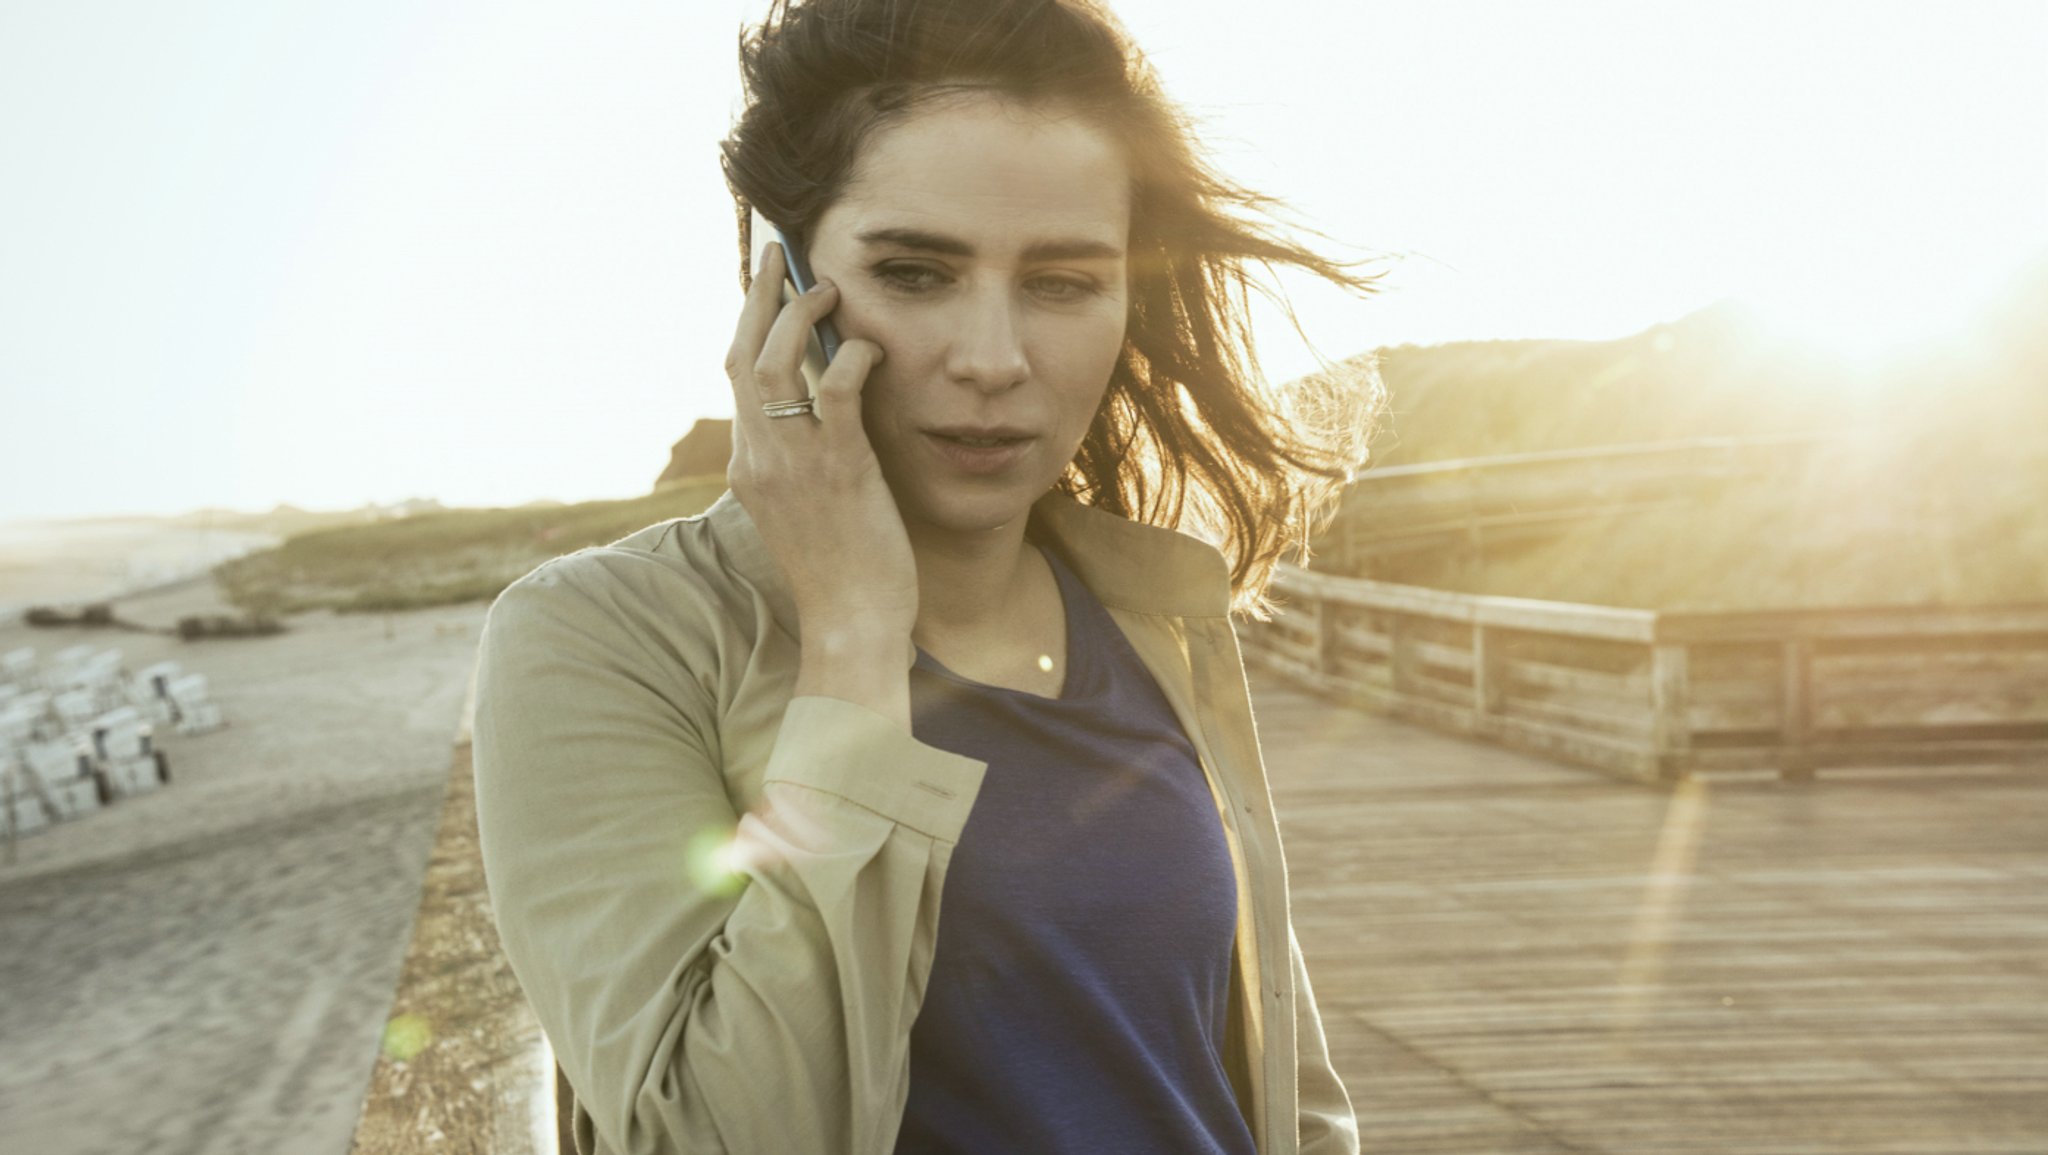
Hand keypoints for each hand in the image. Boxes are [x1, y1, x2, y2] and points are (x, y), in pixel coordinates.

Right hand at [725, 243, 919, 647]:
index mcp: (748, 467)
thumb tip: (824, 407)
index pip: (736, 378)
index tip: (763, 288)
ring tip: (827, 290)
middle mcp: (760, 458)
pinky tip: (869, 346)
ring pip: (778, 365)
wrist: (852, 625)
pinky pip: (837, 395)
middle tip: (778, 256)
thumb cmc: (840, 572)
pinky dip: (851, 360)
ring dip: (800, 316)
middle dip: (759, 299)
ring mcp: (795, 464)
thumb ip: (802, 459)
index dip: (749, 326)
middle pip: (744, 356)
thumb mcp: (805, 509)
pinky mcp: (840, 471)